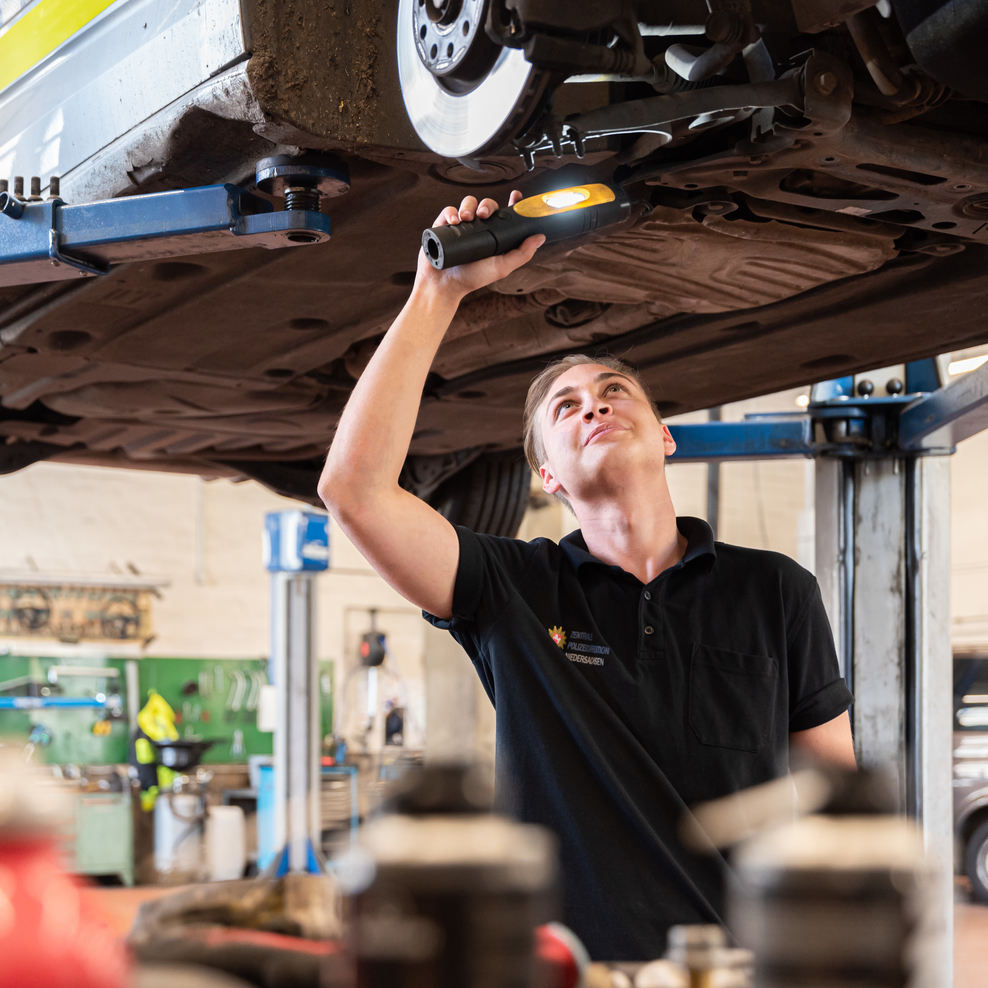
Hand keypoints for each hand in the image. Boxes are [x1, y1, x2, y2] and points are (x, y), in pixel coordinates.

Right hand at [414, 192, 544, 301]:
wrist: (445, 285)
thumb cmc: (473, 278)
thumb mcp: (502, 267)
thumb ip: (522, 253)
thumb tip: (540, 237)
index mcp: (493, 236)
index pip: (504, 215)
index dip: (512, 203)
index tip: (516, 195)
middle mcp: (478, 229)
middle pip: (486, 205)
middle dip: (487, 205)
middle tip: (484, 214)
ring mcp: (461, 227)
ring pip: (468, 204)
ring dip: (468, 206)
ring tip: (466, 219)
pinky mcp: (444, 226)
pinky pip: (449, 210)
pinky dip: (451, 212)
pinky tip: (454, 221)